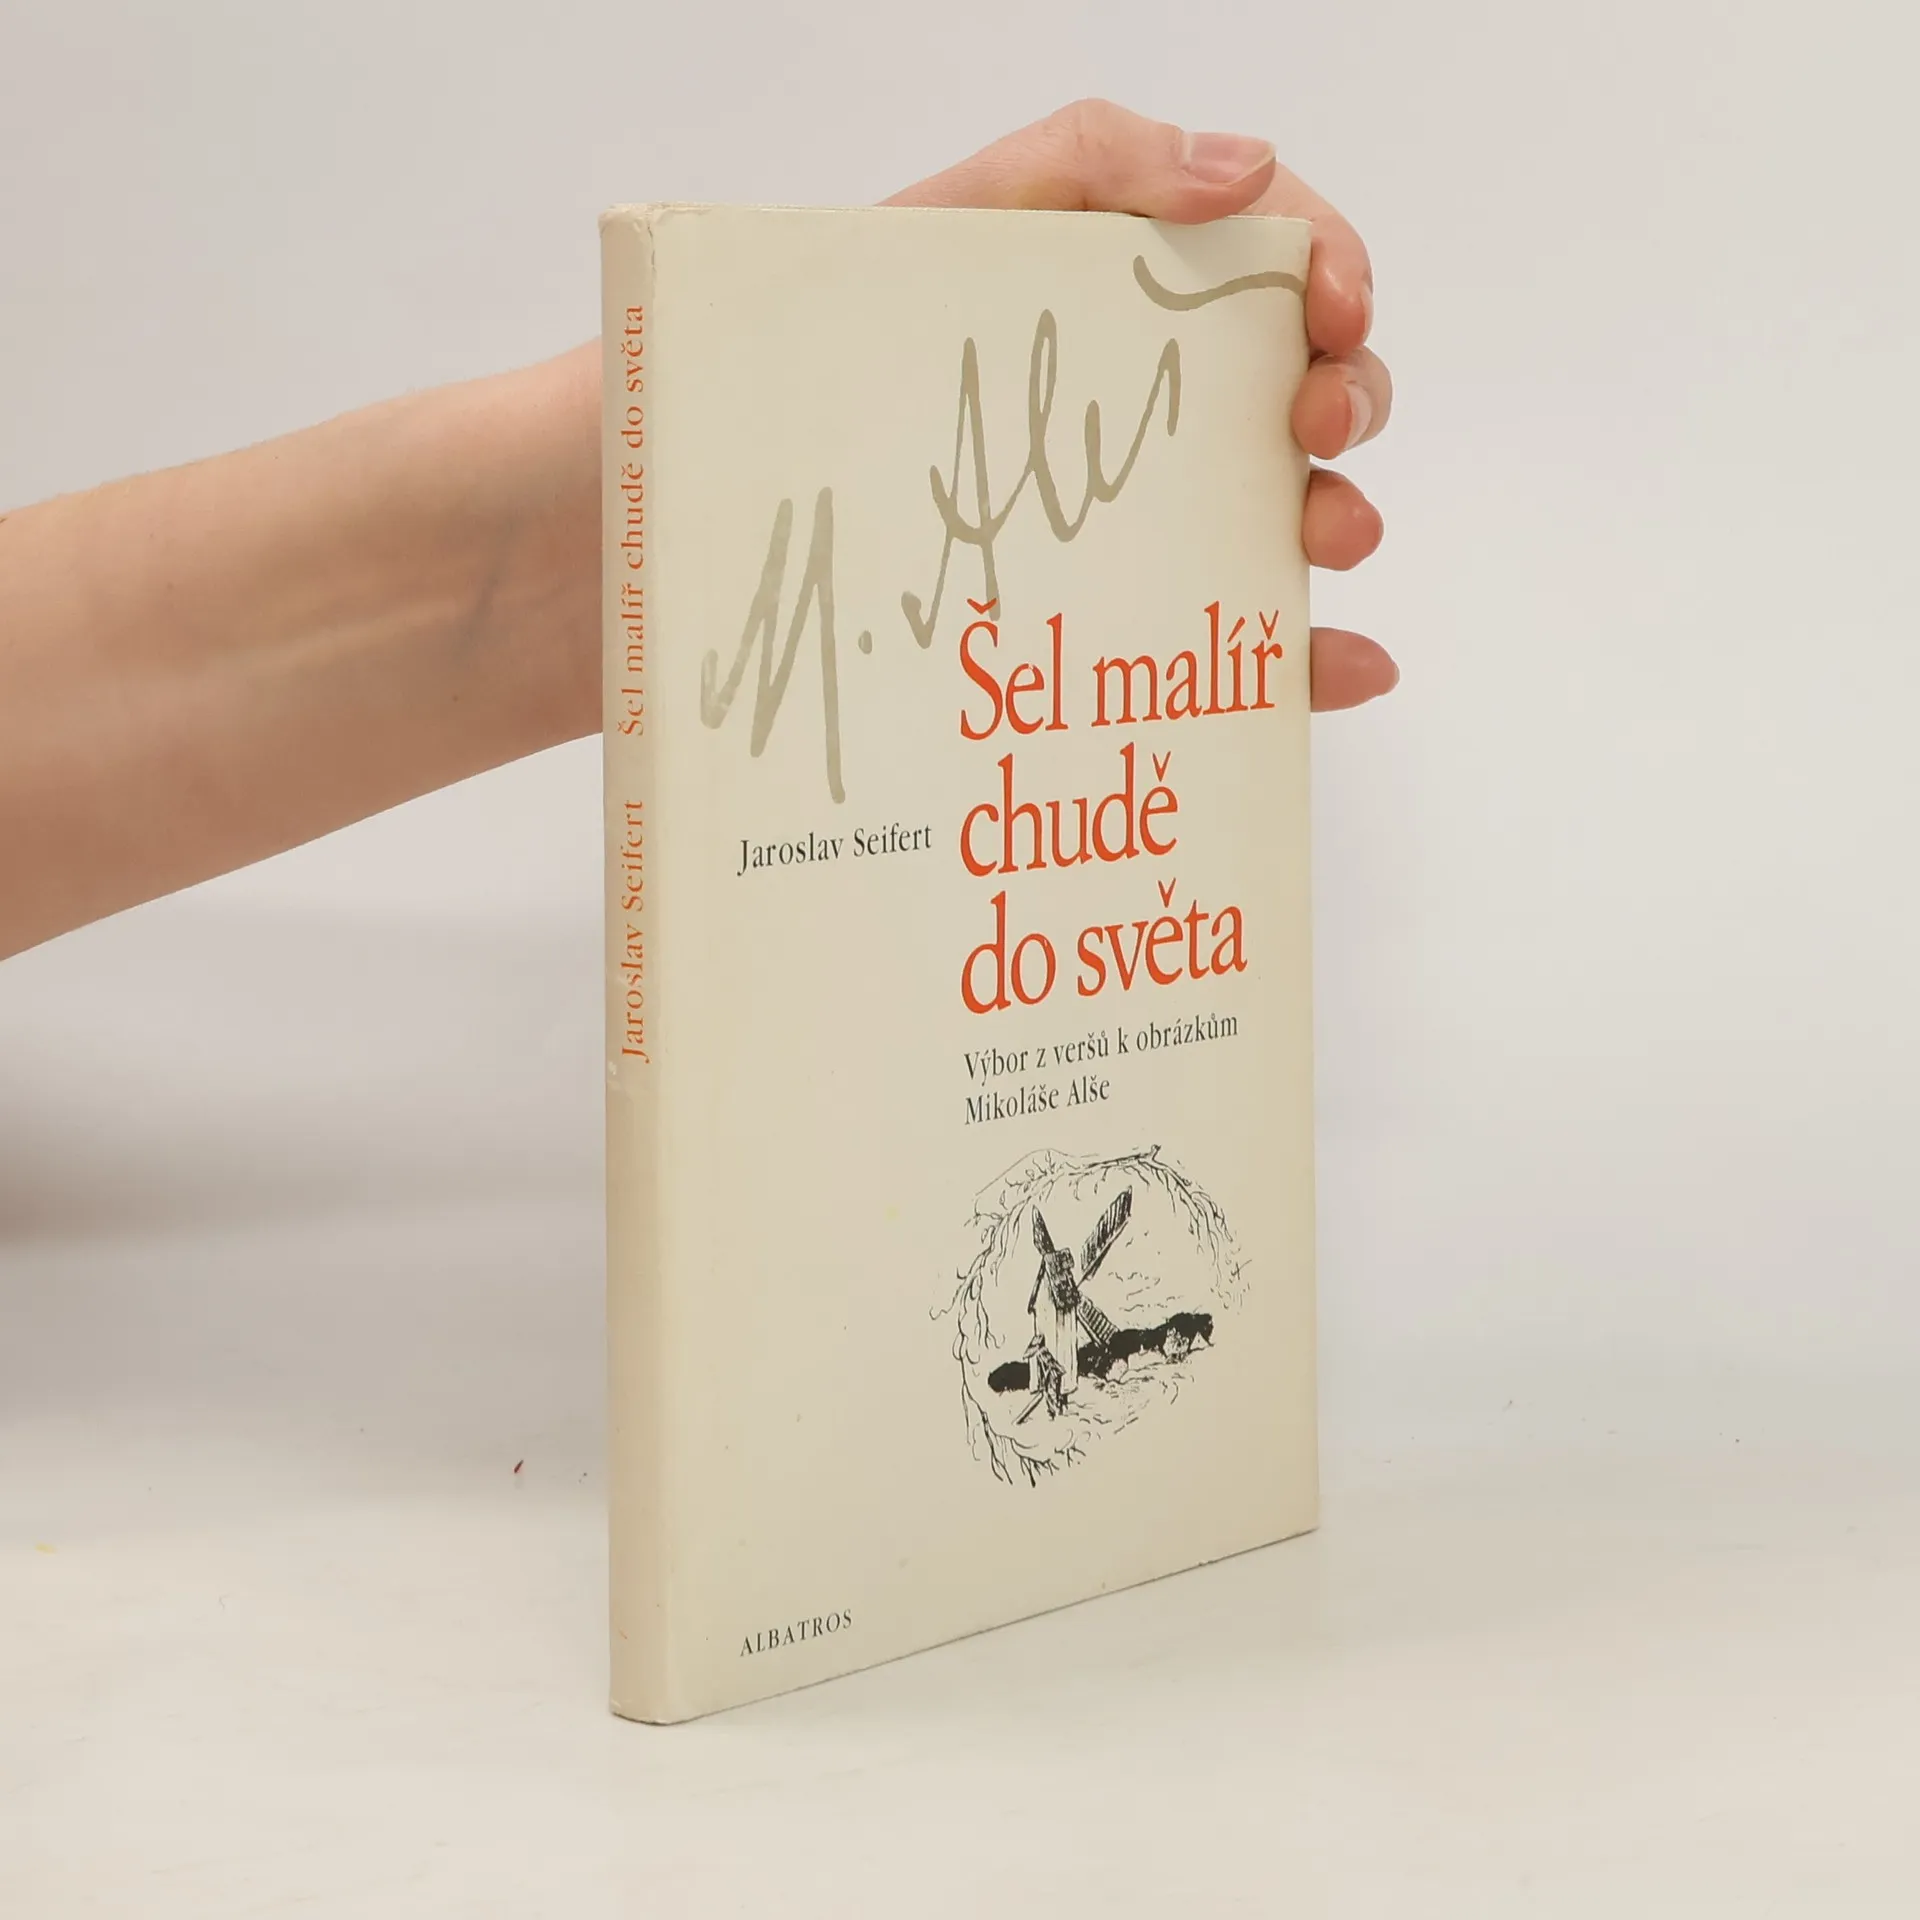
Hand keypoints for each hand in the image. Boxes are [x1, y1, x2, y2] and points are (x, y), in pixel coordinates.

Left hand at [886, 99, 1395, 713]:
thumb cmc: (864, 341)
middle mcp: (1170, 401)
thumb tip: (1249, 169)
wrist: (773, 484)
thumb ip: (1095, 157)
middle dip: (1349, 396)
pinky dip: (1317, 655)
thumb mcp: (963, 215)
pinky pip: (1249, 637)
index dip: (1336, 269)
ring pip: (1299, 509)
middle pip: (1313, 385)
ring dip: (1347, 516)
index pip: (1281, 262)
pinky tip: (1353, 666)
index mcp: (1144, 293)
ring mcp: (1161, 510)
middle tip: (1313, 421)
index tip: (1333, 307)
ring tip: (1331, 535)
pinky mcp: (1142, 609)